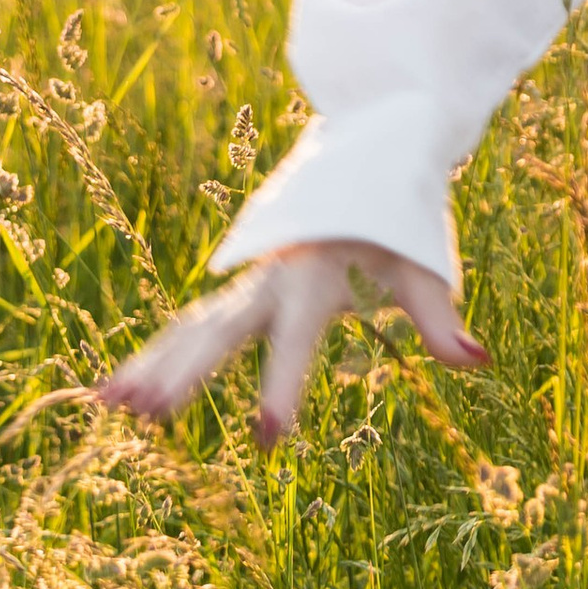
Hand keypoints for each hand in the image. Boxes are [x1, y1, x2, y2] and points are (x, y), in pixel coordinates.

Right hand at [95, 242, 486, 447]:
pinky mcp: (243, 291)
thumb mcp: (424, 262)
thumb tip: (479, 362)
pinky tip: (114, 392)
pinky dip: (156, 355)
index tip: (268, 438)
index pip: (298, 336)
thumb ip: (440, 317)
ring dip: (153, 365)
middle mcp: (273, 274)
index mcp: (317, 266)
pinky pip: (193, 326)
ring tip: (108, 406)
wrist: (370, 150)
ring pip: (194, 326)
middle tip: (149, 418)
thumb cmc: (400, 214)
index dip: (283, 386)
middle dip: (186, 374)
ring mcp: (251, 281)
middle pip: (223, 328)